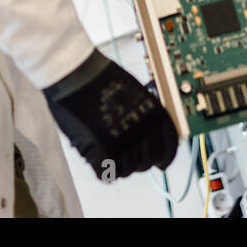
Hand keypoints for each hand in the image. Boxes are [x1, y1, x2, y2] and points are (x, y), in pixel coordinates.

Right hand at [43, 49, 178, 179]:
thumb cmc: (100, 77)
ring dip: (118, 165)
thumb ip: (145, 115)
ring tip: (106, 153)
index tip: (160, 163)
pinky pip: (107, 174)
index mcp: (155, 114)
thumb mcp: (135, 92)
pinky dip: (102, 170)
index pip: (169, 147)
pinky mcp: (104, 153)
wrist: (77, 72)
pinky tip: (96, 159)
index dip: (165, 158)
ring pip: (127, 171)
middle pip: (148, 162)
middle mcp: (145, 131)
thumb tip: (148, 134)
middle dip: (138, 162)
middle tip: (125, 156)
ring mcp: (126, 143)